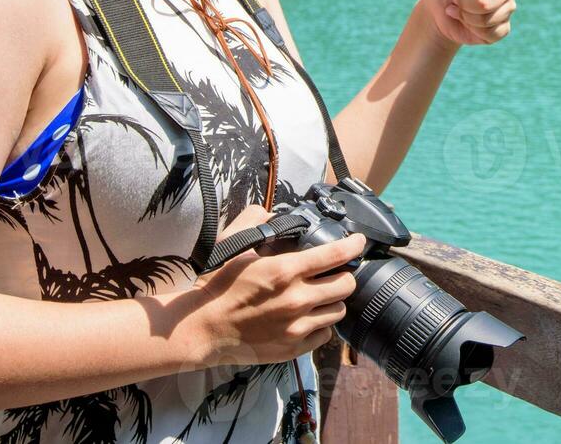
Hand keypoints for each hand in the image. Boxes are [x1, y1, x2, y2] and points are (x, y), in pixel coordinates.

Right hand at [185, 203, 366, 366]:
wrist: (202, 328)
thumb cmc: (217, 286)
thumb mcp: (233, 244)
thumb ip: (256, 219)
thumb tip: (273, 213)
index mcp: (285, 271)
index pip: (336, 255)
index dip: (354, 245)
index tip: (358, 242)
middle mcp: (296, 300)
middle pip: (346, 285)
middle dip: (344, 275)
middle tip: (335, 272)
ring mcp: (296, 327)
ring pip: (339, 311)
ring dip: (333, 301)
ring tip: (320, 296)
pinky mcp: (293, 348)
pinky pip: (325, 336)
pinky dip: (321, 326)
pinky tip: (309, 318)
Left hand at [423, 0, 517, 46]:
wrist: (436, 11)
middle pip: (488, 2)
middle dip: (465, 5)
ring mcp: (507, 8)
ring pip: (490, 19)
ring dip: (467, 19)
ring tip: (461, 11)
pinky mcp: (502, 28)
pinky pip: (494, 34)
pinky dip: (476, 32)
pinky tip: (468, 25)